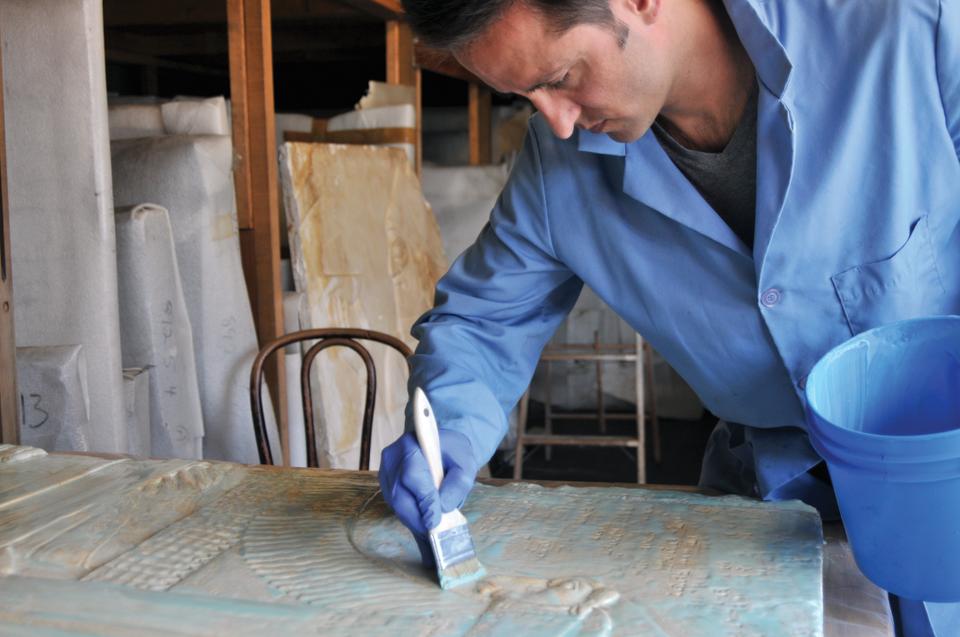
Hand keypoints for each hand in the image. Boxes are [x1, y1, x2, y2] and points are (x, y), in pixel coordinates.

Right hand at [379, 429, 477, 563]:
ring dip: (414, 522)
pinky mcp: (387, 487)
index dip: (423, 500)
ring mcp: (386, 473)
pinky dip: (412, 520)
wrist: (441, 447)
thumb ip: (458, 483)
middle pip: (399, 494)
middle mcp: (392, 458)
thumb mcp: (465, 463)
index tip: (435, 521)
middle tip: (434, 537)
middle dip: (417, 518)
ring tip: (431, 538)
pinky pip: (397, 507)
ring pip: (396, 504)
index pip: (413, 475)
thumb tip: (443, 507)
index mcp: (411, 444)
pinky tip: (424, 533)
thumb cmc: (452, 452)